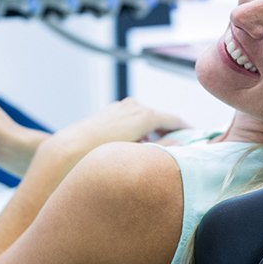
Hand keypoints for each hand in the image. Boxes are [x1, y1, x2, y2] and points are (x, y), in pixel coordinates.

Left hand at [39, 97, 188, 161]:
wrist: (63, 153)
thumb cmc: (101, 157)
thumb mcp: (136, 156)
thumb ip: (162, 150)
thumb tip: (180, 145)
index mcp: (145, 115)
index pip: (175, 120)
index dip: (188, 130)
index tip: (199, 141)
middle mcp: (134, 106)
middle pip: (160, 119)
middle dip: (170, 133)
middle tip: (178, 152)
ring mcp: (119, 108)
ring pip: (144, 120)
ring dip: (152, 134)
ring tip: (153, 155)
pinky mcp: (107, 113)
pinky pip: (130, 121)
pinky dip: (137, 132)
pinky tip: (131, 150)